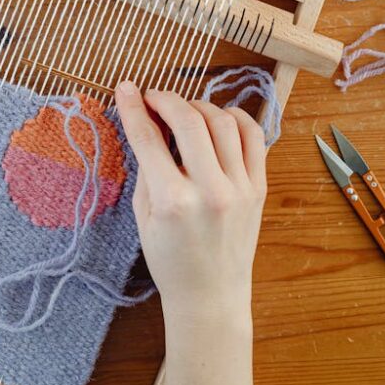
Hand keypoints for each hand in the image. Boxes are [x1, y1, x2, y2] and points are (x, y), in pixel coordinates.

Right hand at [115, 82, 266, 384]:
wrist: (210, 297)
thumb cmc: (170, 260)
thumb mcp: (143, 215)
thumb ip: (146, 165)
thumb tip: (145, 121)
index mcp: (172, 201)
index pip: (148, 138)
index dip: (133, 107)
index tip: (126, 88)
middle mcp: (209, 191)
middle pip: (188, 120)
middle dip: (166, 99)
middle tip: (153, 97)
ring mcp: (239, 188)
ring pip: (222, 121)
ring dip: (198, 106)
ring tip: (184, 112)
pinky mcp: (258, 189)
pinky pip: (253, 136)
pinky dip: (235, 117)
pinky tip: (219, 118)